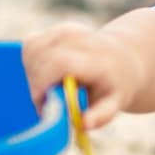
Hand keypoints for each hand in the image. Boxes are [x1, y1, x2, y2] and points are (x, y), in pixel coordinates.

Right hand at [22, 22, 142, 129]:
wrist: (123, 60)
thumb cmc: (115, 86)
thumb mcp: (116, 103)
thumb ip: (101, 115)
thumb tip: (84, 124)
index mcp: (96, 59)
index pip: (60, 63)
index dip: (42, 83)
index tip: (43, 104)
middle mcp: (81, 39)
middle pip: (40, 56)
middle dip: (36, 82)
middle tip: (47, 101)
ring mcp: (67, 30)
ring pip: (31, 48)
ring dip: (32, 72)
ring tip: (50, 86)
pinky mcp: (56, 29)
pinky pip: (31, 44)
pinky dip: (32, 62)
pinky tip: (47, 73)